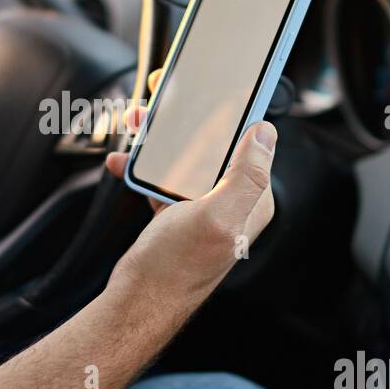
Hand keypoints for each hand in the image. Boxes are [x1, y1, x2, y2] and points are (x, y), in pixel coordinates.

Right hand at [104, 70, 277, 307]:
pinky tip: (123, 160)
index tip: (212, 85)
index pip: (248, 141)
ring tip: (137, 122)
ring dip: (159, 137)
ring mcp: (203, 209)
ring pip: (184, 157)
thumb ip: (245, 175)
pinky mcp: (177, 215)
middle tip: (161, 96)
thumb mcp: (216, 217)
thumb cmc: (175, 268)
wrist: (138, 304)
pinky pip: (162, 178)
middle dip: (186, 118)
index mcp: (251, 200)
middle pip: (213, 144)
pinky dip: (142, 166)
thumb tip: (266, 132)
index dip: (229, 110)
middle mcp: (231, 203)